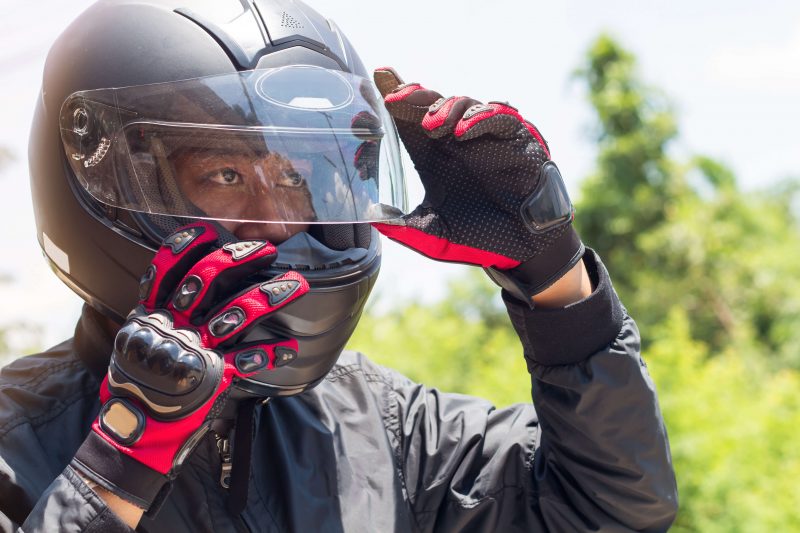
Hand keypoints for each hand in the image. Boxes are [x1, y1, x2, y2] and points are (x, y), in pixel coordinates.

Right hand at [73, 222, 308, 510]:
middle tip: (267, 249)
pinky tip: (289, 348)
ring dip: (269, 297)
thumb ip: (156, 312)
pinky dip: (269, 354)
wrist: (135, 429)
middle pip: (206, 279)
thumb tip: (178, 285)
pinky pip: (246, 361)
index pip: (166, 268)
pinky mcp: (211, 376)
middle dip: (239, 258)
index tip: (213, 229)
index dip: (188, 245)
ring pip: (236, 314)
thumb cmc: (138, 382)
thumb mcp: (135, 340)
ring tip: (297, 285)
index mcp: (154, 314)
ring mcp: (194, 348)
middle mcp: (174, 325)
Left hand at [372, 68, 583, 298]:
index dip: (396, 96)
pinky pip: (500, 118)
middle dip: (414, 96)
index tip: (379, 75)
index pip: (411, 120)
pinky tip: (462, 131)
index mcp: (434, 157)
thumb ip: (406, 229)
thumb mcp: (435, 234)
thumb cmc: (479, 236)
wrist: (523, 247)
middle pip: (434, 104)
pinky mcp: (517, 139)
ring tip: (431, 124)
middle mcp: (458, 141)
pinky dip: (481, 119)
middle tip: (395, 99)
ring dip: (445, 108)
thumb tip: (373, 222)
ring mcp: (487, 137)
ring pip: (465, 105)